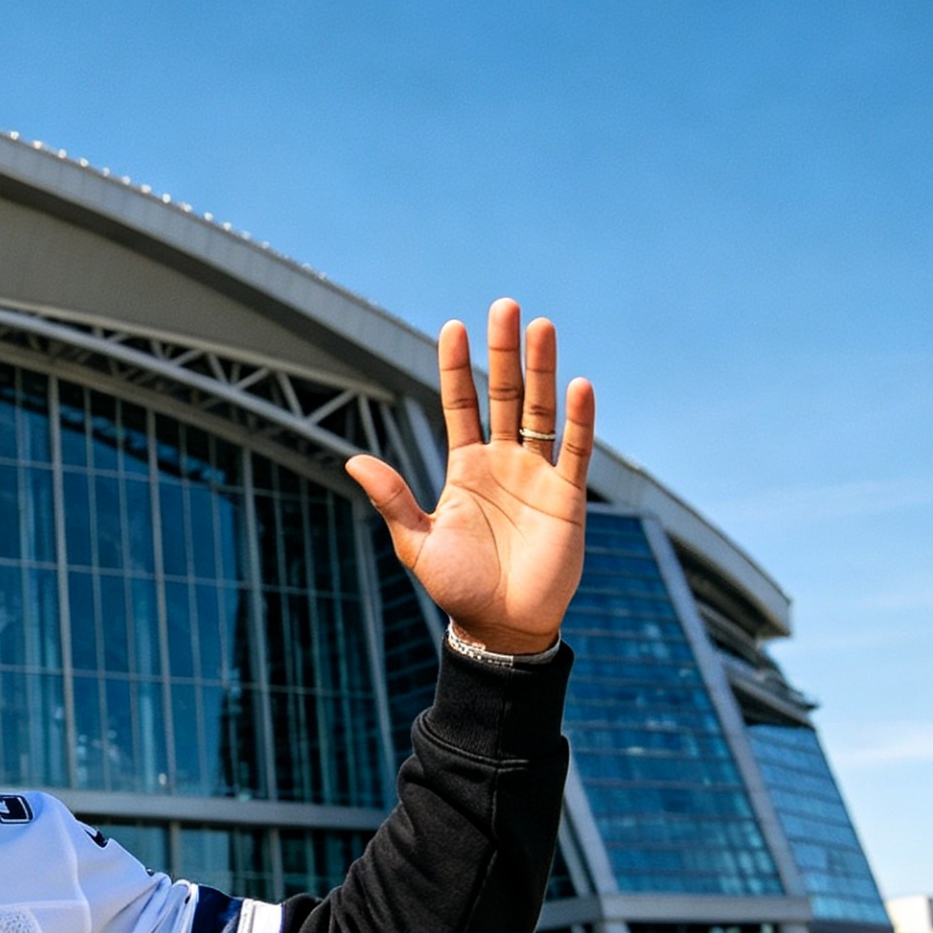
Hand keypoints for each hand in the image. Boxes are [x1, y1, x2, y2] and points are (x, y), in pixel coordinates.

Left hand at [346, 299, 593, 656]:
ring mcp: (537, 475)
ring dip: (542, 370)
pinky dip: (578, 421)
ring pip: (541, 411)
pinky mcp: (567, 497)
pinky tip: (578, 386)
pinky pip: (574, 452)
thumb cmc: (458, 587)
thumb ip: (393, 499)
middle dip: (504, 352)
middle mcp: (503, 462)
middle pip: (505, 394)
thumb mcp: (417, 543)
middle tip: (504, 306)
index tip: (452, 325)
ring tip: (541, 326)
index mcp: (466, 468)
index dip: (456, 367)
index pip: (460, 404)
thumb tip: (354, 459)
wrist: (500, 626)